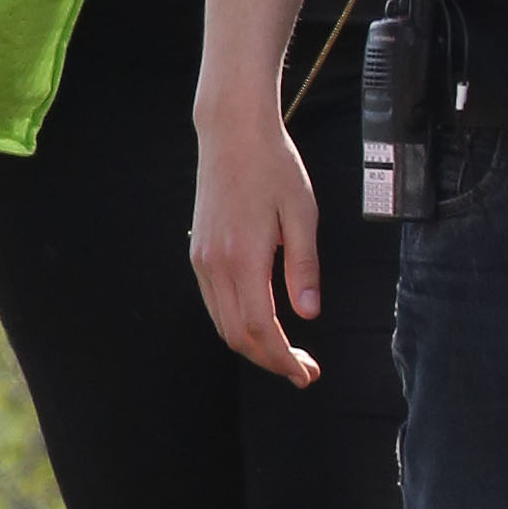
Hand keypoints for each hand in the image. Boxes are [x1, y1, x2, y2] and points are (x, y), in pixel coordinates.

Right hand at [190, 105, 322, 387]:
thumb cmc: (274, 168)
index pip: (259, 328)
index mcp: (243, 258)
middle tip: (304, 372)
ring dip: (254, 346)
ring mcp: (201, 260)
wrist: (232, 135)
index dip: (282, 358)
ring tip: (289, 356)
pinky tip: (263, 326)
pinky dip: (237, 324)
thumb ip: (304, 266)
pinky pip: (214, 303)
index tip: (306, 374)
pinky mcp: (198, 252)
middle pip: (237, 335)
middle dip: (270, 361)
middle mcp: (214, 265)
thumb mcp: (303, 214)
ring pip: (222, 323)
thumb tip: (309, 313)